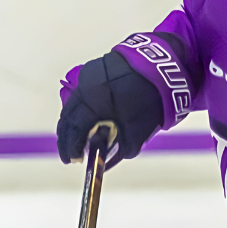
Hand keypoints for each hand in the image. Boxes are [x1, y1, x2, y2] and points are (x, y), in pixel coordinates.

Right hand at [56, 51, 163, 165]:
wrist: (159, 65)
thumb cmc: (148, 100)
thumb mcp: (137, 131)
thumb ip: (121, 149)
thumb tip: (107, 162)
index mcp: (92, 105)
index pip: (73, 131)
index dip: (70, 148)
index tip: (71, 160)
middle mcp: (84, 90)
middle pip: (67, 118)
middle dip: (67, 138)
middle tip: (70, 154)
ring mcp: (86, 77)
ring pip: (71, 105)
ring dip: (72, 123)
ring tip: (78, 138)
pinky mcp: (92, 70)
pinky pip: (79, 94)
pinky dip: (79, 109)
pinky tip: (87, 118)